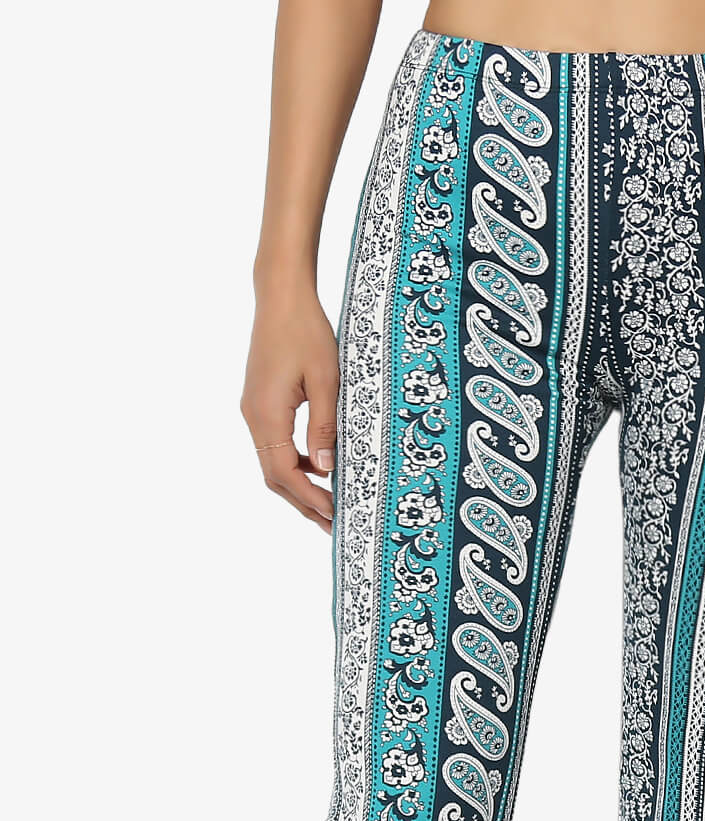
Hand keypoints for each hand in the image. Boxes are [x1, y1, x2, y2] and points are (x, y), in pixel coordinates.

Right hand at [240, 289, 338, 534]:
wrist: (281, 296)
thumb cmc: (306, 331)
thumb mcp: (327, 379)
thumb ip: (325, 426)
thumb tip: (326, 469)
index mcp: (267, 414)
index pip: (285, 473)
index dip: (310, 498)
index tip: (335, 515)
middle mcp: (254, 416)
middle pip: (274, 476)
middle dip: (303, 502)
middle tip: (334, 524)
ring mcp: (254, 409)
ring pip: (273, 462)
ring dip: (299, 485)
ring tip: (330, 502)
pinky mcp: (260, 402)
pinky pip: (274, 444)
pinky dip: (295, 463)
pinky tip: (320, 466)